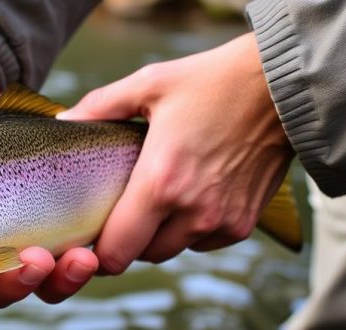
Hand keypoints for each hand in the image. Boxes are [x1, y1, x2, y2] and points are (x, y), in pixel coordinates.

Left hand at [58, 33, 293, 273]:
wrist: (283, 88)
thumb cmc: (213, 82)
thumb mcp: (149, 84)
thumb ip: (99, 107)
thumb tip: (62, 122)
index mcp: (160, 182)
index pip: (116, 250)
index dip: (97, 249)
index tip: (90, 232)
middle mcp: (192, 212)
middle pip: (141, 255)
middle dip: (125, 238)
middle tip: (119, 208)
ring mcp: (221, 222)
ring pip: (171, 251)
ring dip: (157, 235)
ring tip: (154, 199)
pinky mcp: (243, 224)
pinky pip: (201, 243)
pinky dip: (189, 230)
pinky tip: (187, 197)